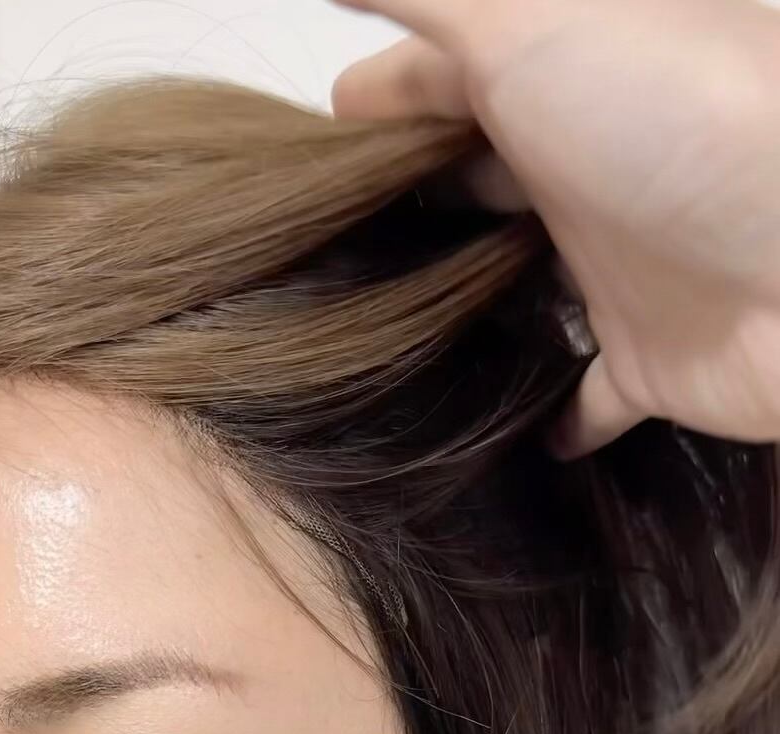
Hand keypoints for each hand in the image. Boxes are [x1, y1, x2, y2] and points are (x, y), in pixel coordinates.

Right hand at [327, 0, 779, 458]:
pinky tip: (497, 435)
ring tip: (377, 340)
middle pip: (476, 177)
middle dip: (411, 200)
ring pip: (522, 284)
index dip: (376, 100)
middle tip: (328, 249)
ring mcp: (621, 265)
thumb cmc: (678, 116)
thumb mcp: (527, 16)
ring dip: (467, 302)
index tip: (312, 144)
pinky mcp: (650, 361)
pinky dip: (549, 416)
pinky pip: (586, 396)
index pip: (441, 78)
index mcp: (558, 75)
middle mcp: (584, 164)